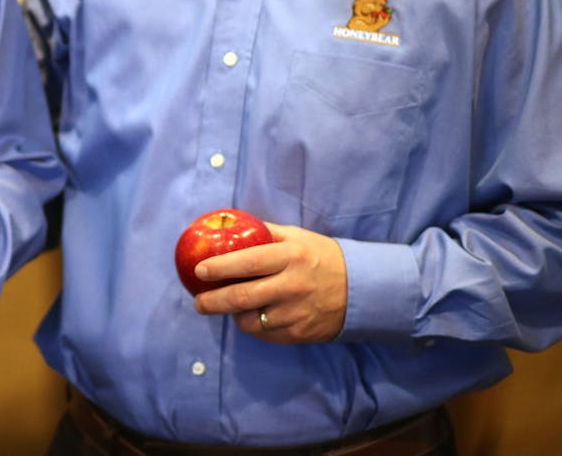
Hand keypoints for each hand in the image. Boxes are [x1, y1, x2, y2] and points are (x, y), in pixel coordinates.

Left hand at [190, 221, 347, 343]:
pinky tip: (250, 317)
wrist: (363, 289)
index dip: (220, 267)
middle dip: (213, 301)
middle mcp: (293, 285)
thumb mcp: (297, 237)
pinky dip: (253, 327)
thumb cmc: (321, 257)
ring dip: (233, 316)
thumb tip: (229, 227)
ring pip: (251, 321)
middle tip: (198, 302)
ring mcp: (297, 312)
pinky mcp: (301, 333)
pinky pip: (266, 334)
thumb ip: (264, 233)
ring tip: (226, 309)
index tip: (199, 270)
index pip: (248, 261)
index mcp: (290, 256)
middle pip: (243, 297)